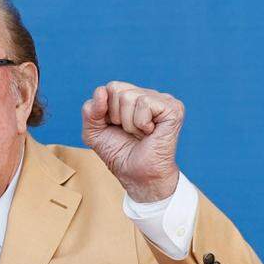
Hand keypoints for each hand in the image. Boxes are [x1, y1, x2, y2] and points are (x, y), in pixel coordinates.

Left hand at [81, 81, 183, 202]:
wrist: (137, 176)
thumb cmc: (119, 154)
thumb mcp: (94, 133)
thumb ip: (90, 111)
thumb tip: (101, 90)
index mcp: (132, 97)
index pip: (109, 87)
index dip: (104, 110)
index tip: (114, 127)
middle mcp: (148, 94)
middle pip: (116, 88)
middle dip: (115, 116)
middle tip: (128, 131)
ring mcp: (162, 100)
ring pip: (128, 96)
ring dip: (128, 123)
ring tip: (139, 134)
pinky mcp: (173, 108)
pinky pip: (144, 103)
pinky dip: (140, 123)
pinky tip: (150, 132)